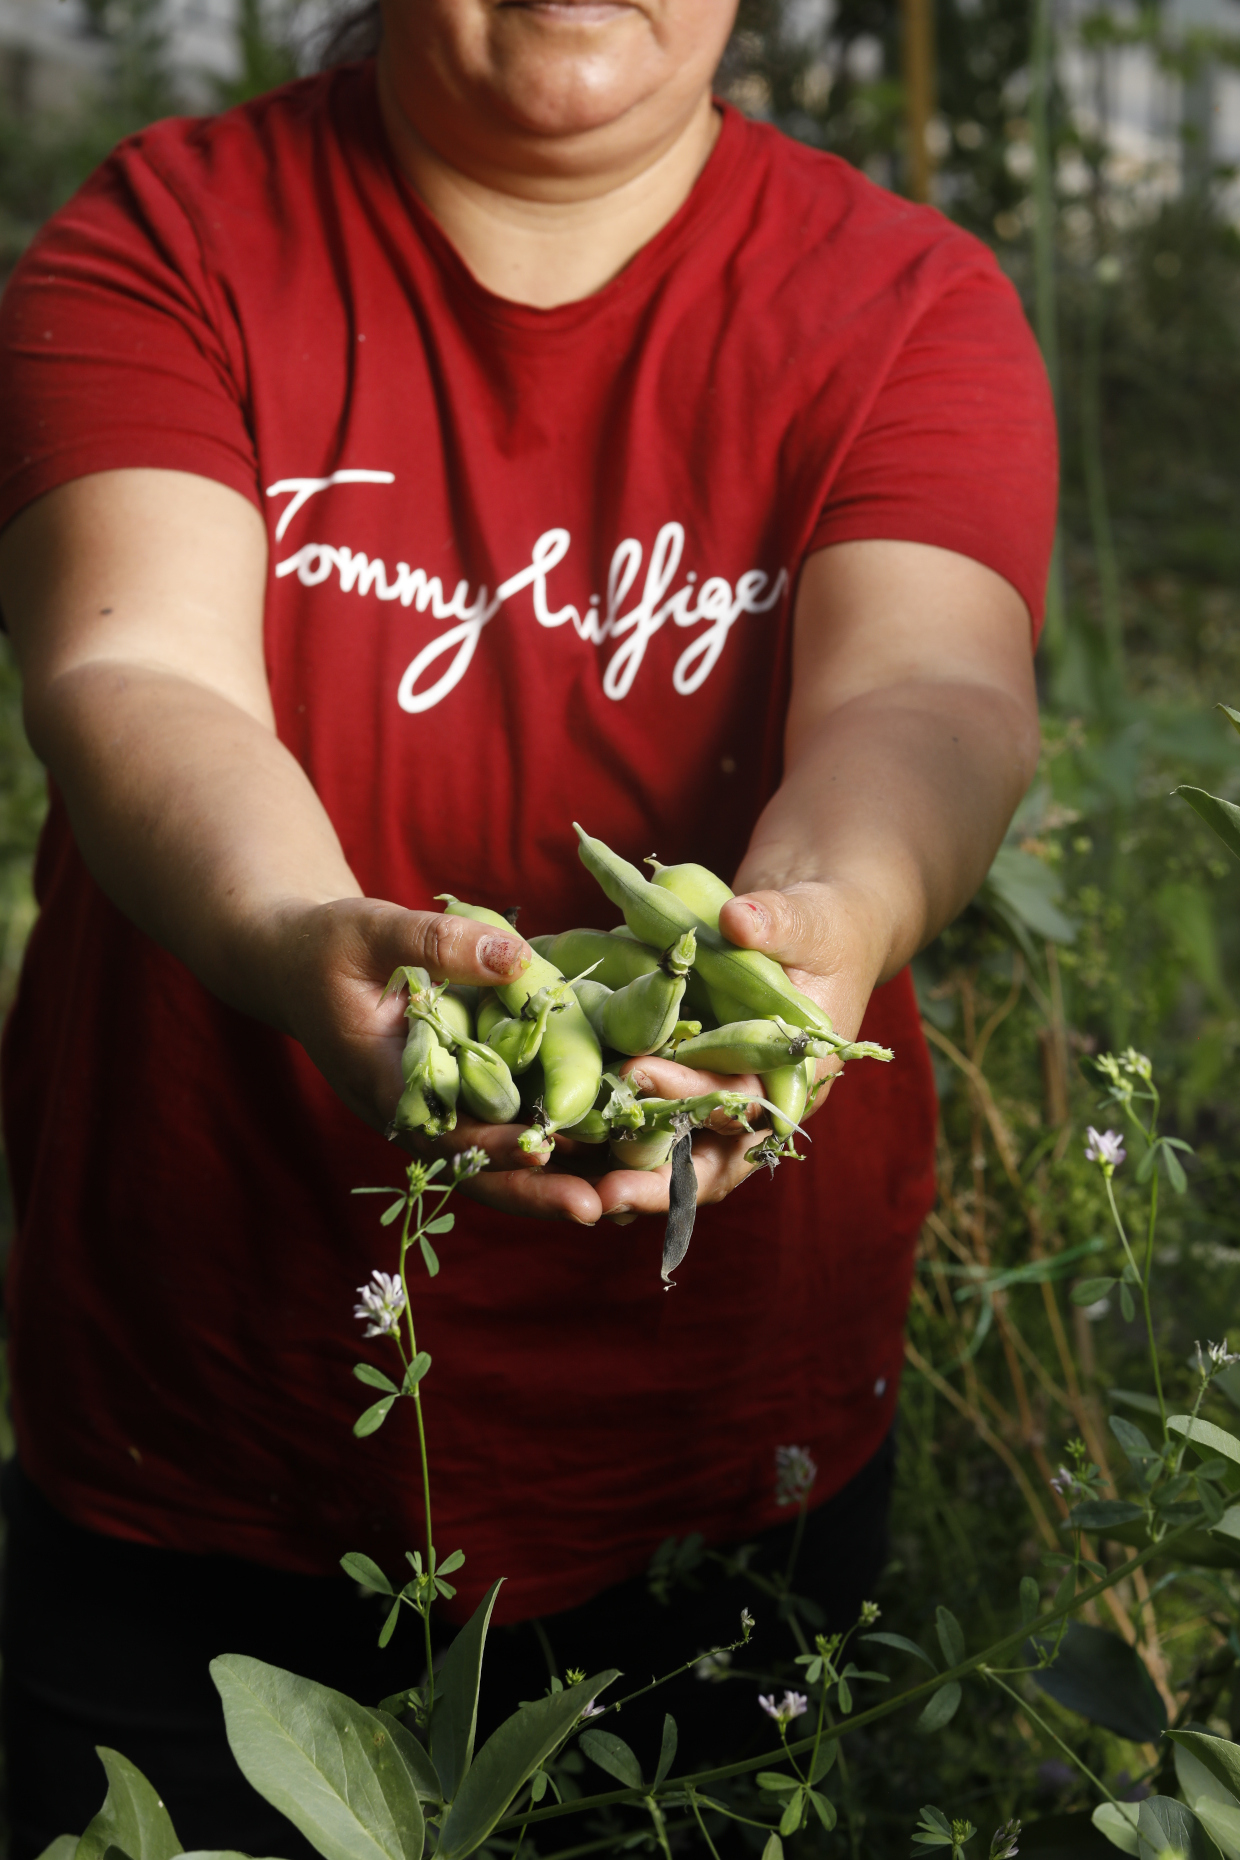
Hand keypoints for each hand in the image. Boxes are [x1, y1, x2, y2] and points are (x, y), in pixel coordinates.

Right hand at [272, 886, 886, 1228]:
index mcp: (394, 1093)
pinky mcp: (475, 1089)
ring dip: (573, 1174)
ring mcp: (451, 1109)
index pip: (455, 1140)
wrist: (302, 959)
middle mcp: (427, 1117)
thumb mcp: (370, 930)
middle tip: (614, 1210)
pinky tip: (632, 1135)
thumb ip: (436, 944)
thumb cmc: (326, 946)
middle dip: (552, 1191)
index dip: (507, 1157)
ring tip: (641, 1190)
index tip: (560, 1167)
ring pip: (515, 1156)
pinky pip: (524, 1119)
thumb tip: (515, 953)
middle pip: (495, 1171)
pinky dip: (571, 1131)